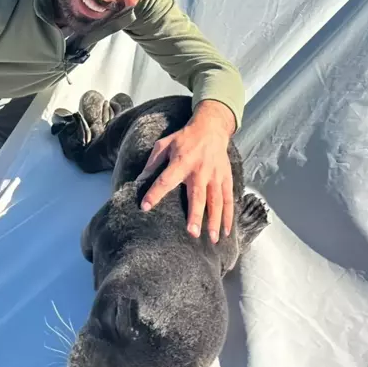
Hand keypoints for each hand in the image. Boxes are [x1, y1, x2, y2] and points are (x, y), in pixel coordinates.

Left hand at [137, 101, 235, 242]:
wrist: (211, 128)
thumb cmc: (184, 138)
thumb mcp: (164, 144)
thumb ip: (152, 163)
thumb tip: (138, 180)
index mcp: (181, 161)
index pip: (166, 179)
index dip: (155, 193)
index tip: (145, 206)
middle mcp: (200, 170)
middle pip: (197, 195)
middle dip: (196, 215)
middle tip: (193, 233)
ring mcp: (215, 175)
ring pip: (216, 200)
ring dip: (215, 220)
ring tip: (213, 238)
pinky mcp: (226, 178)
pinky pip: (228, 199)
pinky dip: (228, 215)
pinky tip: (226, 230)